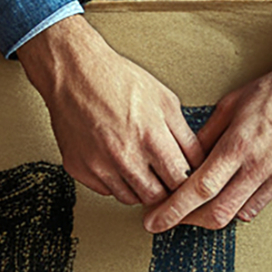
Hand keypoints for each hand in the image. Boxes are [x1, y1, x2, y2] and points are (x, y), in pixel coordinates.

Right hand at [19, 17, 200, 205]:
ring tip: (141, 166)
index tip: (185, 176)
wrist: (74, 72)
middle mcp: (124, 156)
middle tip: (164, 175)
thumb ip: (184, 135)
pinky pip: (106, 191)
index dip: (187, 180)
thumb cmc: (118, 80)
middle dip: (165, 188)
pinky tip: (118, 162)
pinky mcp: (80, 169)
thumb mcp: (164, 100)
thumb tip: (197, 161)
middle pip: (157, 197)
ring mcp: (99, 165)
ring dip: (141, 188)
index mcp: (151, 137)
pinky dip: (116, 183)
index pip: (181, 180)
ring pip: (131, 199)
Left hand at [148, 49, 271, 231]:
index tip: (154, 220)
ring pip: (238, 214)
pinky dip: (241, 204)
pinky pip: (261, 203)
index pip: (198, 188)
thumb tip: (189, 157)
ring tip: (198, 206)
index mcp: (238, 145)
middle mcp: (257, 167)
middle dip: (188, 221)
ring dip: (214, 214)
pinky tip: (232, 194)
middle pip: (216, 213)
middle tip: (171, 219)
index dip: (172, 210)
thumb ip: (209, 134)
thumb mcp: (233, 103)